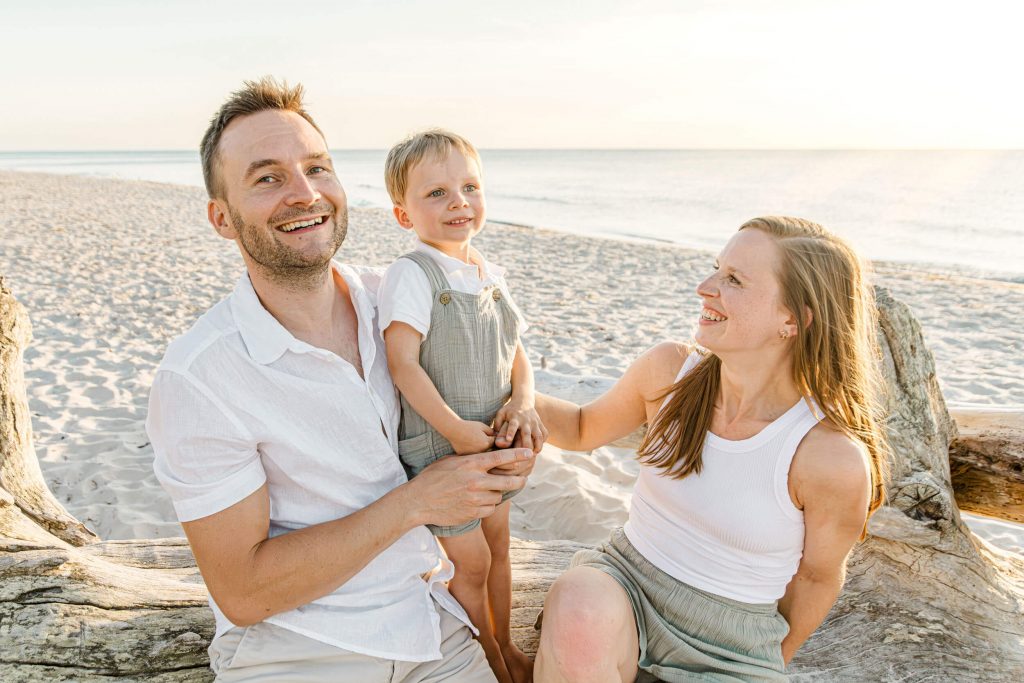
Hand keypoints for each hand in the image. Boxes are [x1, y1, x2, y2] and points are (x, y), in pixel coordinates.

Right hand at [407, 449, 534, 527]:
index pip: (501, 457)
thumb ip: (470, 460)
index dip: (518, 455)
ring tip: (486, 491)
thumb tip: (487, 457)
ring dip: (497, 493)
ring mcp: (475, 499)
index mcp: (471, 464)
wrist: (418, 501)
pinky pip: (490, 509)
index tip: (530, 454)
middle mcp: (476, 481)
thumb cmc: (433, 477)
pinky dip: (488, 506)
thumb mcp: (451, 461)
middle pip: (508, 481)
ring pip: (499, 496)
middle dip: (518, 480)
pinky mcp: (473, 513)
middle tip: (522, 479)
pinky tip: (478, 502)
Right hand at [447, 420, 495, 455]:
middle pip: (491, 452)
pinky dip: (474, 455)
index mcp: (487, 443)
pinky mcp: (467, 458)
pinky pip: (474, 458)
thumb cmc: (469, 426)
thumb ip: (493, 432)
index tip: (492, 436)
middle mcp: (481, 451)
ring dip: (483, 453)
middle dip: (490, 447)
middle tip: (484, 441)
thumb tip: (498, 438)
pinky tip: (470, 449)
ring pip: (482, 456)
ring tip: (477, 444)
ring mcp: (473, 456)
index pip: (496, 443)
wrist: (454, 430)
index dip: (495, 440)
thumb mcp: (483, 426)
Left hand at [494, 397, 547, 452]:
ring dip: (538, 445)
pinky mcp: (541, 424)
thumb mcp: (501, 414)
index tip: (508, 440)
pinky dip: (543, 442)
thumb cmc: (509, 411)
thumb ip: (497, 425)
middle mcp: (526, 420)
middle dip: (526, 444)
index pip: (512, 425)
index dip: (510, 432)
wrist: (524, 400)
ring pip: (539, 435)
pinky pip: (544, 434)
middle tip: (524, 454)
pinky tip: (538, 449)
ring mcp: (535, 422)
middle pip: (527, 433)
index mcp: (514, 418)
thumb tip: (496, 439)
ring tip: (534, 454)